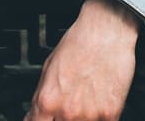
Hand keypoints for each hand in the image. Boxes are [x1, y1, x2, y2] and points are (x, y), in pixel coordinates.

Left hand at [24, 0, 139, 120]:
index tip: (45, 119)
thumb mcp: (48, 68)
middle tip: (69, 105)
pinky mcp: (111, 113)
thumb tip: (33, 116)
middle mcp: (68, 112)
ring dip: (81, 118)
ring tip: (85, 100)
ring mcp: (90, 115)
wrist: (107, 31)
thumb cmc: (79, 44)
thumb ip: (39, 98)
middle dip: (61, 118)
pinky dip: (99, 117)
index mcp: (48, 101)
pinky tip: (98, 102)